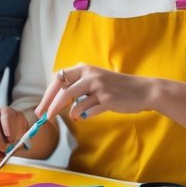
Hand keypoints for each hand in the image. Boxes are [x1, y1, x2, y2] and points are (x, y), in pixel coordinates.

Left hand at [36, 64, 151, 121]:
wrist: (143, 90)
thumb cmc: (118, 87)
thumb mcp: (97, 80)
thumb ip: (79, 86)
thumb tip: (58, 100)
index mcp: (85, 68)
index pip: (58, 78)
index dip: (48, 93)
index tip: (42, 107)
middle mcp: (90, 75)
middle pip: (62, 89)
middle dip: (49, 104)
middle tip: (43, 117)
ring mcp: (99, 87)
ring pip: (73, 99)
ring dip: (64, 111)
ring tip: (64, 118)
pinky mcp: (107, 99)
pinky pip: (88, 110)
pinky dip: (82, 115)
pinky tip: (82, 118)